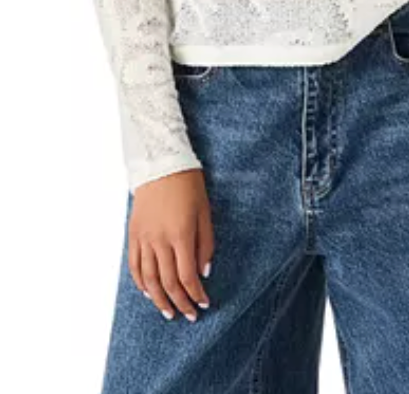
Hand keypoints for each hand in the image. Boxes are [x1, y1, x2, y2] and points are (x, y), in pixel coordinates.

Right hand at [128, 168, 215, 321]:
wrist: (160, 164)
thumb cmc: (188, 185)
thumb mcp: (205, 211)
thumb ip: (206, 244)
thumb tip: (204, 272)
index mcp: (180, 234)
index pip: (187, 275)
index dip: (196, 294)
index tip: (204, 304)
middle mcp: (159, 240)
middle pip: (168, 282)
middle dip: (180, 302)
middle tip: (189, 315)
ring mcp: (143, 238)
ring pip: (149, 278)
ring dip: (159, 299)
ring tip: (168, 312)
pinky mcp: (133, 234)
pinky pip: (135, 265)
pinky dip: (141, 282)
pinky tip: (148, 293)